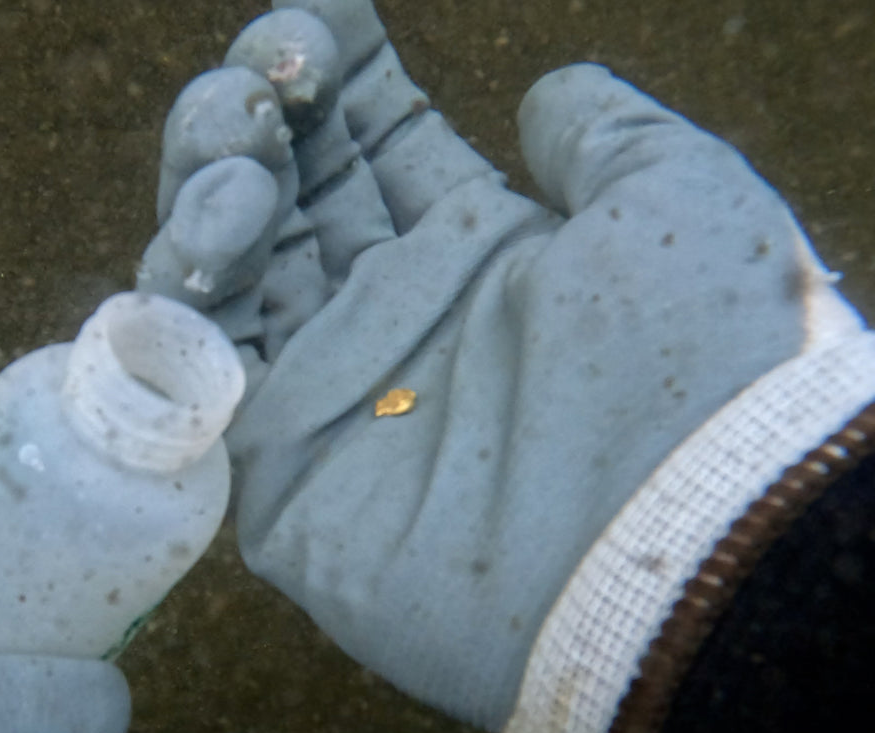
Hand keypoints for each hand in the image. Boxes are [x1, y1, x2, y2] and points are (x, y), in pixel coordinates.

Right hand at [138, 0, 874, 732]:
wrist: (688, 538)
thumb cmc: (703, 359)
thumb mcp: (676, 197)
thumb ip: (601, 134)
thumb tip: (550, 95)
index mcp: (480, 246)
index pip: (374, 142)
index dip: (333, 70)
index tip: (319, 16)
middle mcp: (398, 313)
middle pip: (281, 195)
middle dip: (247, 117)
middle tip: (263, 85)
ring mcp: (334, 392)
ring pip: (220, 275)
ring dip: (207, 195)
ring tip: (244, 173)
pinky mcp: (282, 478)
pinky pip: (195, 385)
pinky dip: (171, 313)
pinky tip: (197, 247)